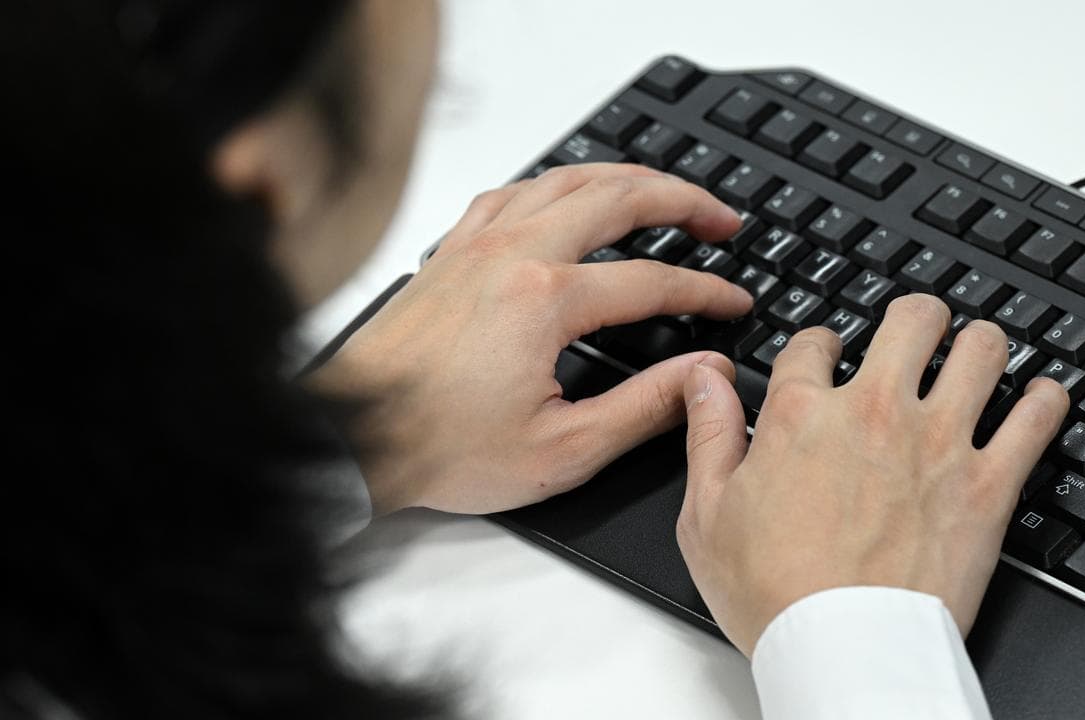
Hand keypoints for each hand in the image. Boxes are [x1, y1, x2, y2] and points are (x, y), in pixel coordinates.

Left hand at [310, 163, 753, 514]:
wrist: (352, 436)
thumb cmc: (440, 447)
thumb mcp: (561, 449)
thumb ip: (643, 408)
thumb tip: (700, 375)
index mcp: (545, 301)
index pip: (651, 280)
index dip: (704, 290)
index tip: (732, 303)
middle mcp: (512, 255)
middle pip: (618, 198)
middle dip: (683, 200)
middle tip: (721, 218)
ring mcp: (476, 245)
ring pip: (565, 179)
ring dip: (625, 177)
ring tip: (663, 190)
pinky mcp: (449, 252)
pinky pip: (512, 191)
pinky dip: (555, 182)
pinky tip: (567, 194)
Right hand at [675, 294, 1069, 654]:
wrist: (843, 651)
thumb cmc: (773, 593)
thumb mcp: (706, 513)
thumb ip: (707, 434)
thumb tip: (702, 379)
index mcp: (802, 415)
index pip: (813, 342)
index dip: (818, 343)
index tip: (825, 355)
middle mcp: (875, 413)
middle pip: (912, 321)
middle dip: (914, 317)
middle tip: (915, 330)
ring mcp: (939, 443)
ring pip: (981, 349)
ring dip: (977, 344)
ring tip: (973, 352)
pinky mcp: (989, 484)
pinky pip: (1038, 417)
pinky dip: (1044, 399)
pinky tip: (1037, 399)